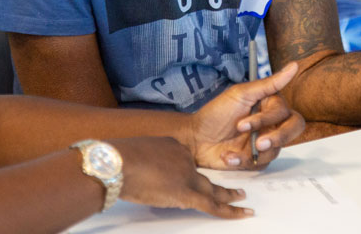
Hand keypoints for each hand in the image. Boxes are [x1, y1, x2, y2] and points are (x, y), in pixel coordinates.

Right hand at [110, 137, 252, 218]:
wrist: (118, 162)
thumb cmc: (118, 159)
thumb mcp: (133, 154)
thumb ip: (144, 162)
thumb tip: (141, 174)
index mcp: (172, 146)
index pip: (184, 162)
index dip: (184, 173)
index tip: (181, 179)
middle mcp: (185, 158)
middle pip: (203, 175)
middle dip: (218, 183)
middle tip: (233, 187)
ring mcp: (187, 175)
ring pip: (212, 189)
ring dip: (228, 195)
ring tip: (241, 198)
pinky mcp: (187, 194)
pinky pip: (212, 205)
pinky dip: (229, 210)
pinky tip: (242, 213)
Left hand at [189, 62, 304, 169]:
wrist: (195, 139)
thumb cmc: (216, 113)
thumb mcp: (240, 95)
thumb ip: (269, 83)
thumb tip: (293, 66)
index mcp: (270, 106)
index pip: (285, 112)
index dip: (267, 119)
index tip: (243, 124)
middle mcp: (271, 124)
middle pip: (293, 130)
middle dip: (278, 138)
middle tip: (259, 144)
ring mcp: (265, 142)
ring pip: (276, 150)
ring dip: (252, 152)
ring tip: (230, 151)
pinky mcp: (257, 160)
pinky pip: (260, 164)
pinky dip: (242, 161)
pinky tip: (228, 157)